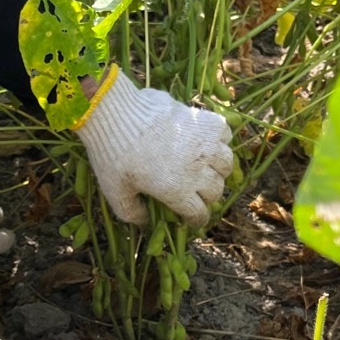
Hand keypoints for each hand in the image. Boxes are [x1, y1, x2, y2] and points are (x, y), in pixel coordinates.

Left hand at [75, 65, 233, 227]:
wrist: (117, 114)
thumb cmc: (113, 155)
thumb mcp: (115, 192)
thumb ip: (132, 213)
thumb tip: (144, 224)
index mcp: (177, 191)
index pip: (199, 214)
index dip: (197, 220)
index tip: (193, 218)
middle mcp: (197, 170)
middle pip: (216, 190)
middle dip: (208, 195)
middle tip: (198, 191)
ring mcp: (205, 144)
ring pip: (226, 164)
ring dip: (218, 169)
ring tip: (208, 167)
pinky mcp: (205, 121)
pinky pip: (225, 134)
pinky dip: (220, 140)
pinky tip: (207, 141)